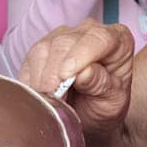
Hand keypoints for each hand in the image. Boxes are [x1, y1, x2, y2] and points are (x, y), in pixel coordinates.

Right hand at [18, 20, 134, 142]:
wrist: (91, 114)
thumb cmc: (106, 105)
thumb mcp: (112, 101)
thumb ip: (101, 84)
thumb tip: (83, 72)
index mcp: (117, 40)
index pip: (98, 39)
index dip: (80, 56)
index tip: (67, 77)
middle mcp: (89, 31)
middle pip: (64, 43)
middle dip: (55, 73)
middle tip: (57, 100)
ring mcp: (62, 37)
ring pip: (42, 50)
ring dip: (41, 80)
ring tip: (52, 100)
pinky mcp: (41, 49)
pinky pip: (28, 61)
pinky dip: (31, 81)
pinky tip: (42, 95)